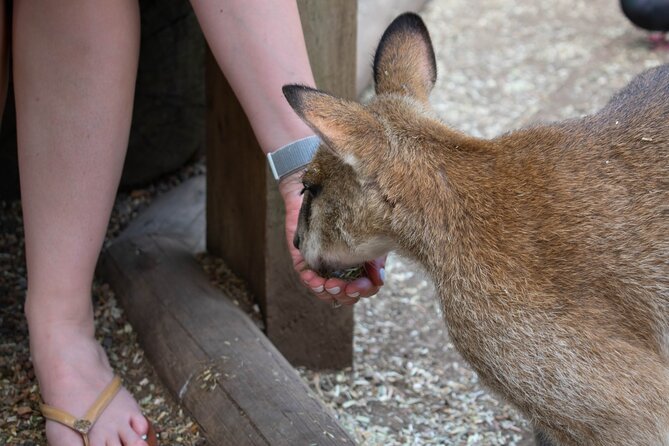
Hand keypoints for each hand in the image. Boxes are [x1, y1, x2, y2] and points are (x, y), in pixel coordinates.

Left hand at [278, 170, 384, 305]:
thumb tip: (379, 280)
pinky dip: (311, 282)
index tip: (365, 284)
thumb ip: (375, 258)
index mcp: (361, 265)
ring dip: (328, 292)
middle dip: (347, 294)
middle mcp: (343, 270)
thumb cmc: (351, 211)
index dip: (365, 290)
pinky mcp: (305, 261)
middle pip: (347, 296)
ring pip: (326, 293)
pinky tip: (315, 278)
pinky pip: (307, 279)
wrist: (327, 190)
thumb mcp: (368, 235)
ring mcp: (324, 267)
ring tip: (330, 283)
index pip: (366, 288)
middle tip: (346, 286)